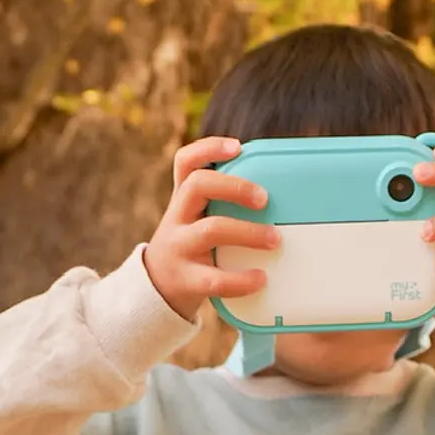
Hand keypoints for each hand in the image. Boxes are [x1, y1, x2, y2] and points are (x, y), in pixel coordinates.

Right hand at [142, 137, 279, 322]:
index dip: (209, 148)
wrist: (158, 287)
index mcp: (183, 198)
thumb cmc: (191, 243)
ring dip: (248, 232)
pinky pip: (214, 278)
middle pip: (197, 186)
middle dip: (234, 187)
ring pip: (210, 230)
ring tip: (274, 238)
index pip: (185, 162)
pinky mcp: (186, 280)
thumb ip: (221, 201)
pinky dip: (241, 279)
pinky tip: (260, 278)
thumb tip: (277, 190)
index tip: (237, 147)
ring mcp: (179, 247)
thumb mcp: (195, 216)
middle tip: (264, 199)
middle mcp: (177, 217)